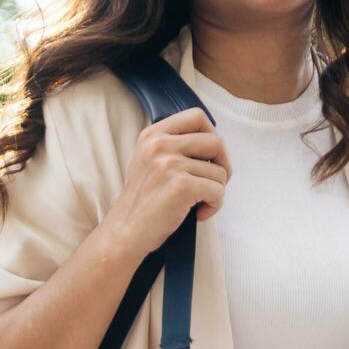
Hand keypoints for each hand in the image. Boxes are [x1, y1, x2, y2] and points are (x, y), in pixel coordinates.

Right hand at [99, 106, 231, 257]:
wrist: (125, 232)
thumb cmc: (143, 201)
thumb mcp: (149, 160)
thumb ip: (174, 145)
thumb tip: (214, 144)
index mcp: (153, 134)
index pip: (197, 116)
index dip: (212, 135)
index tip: (210, 157)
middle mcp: (160, 144)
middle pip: (216, 141)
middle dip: (223, 165)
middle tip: (214, 183)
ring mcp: (170, 164)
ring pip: (220, 171)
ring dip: (217, 191)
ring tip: (200, 203)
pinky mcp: (181, 186)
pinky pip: (217, 190)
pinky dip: (215, 204)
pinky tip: (200, 213)